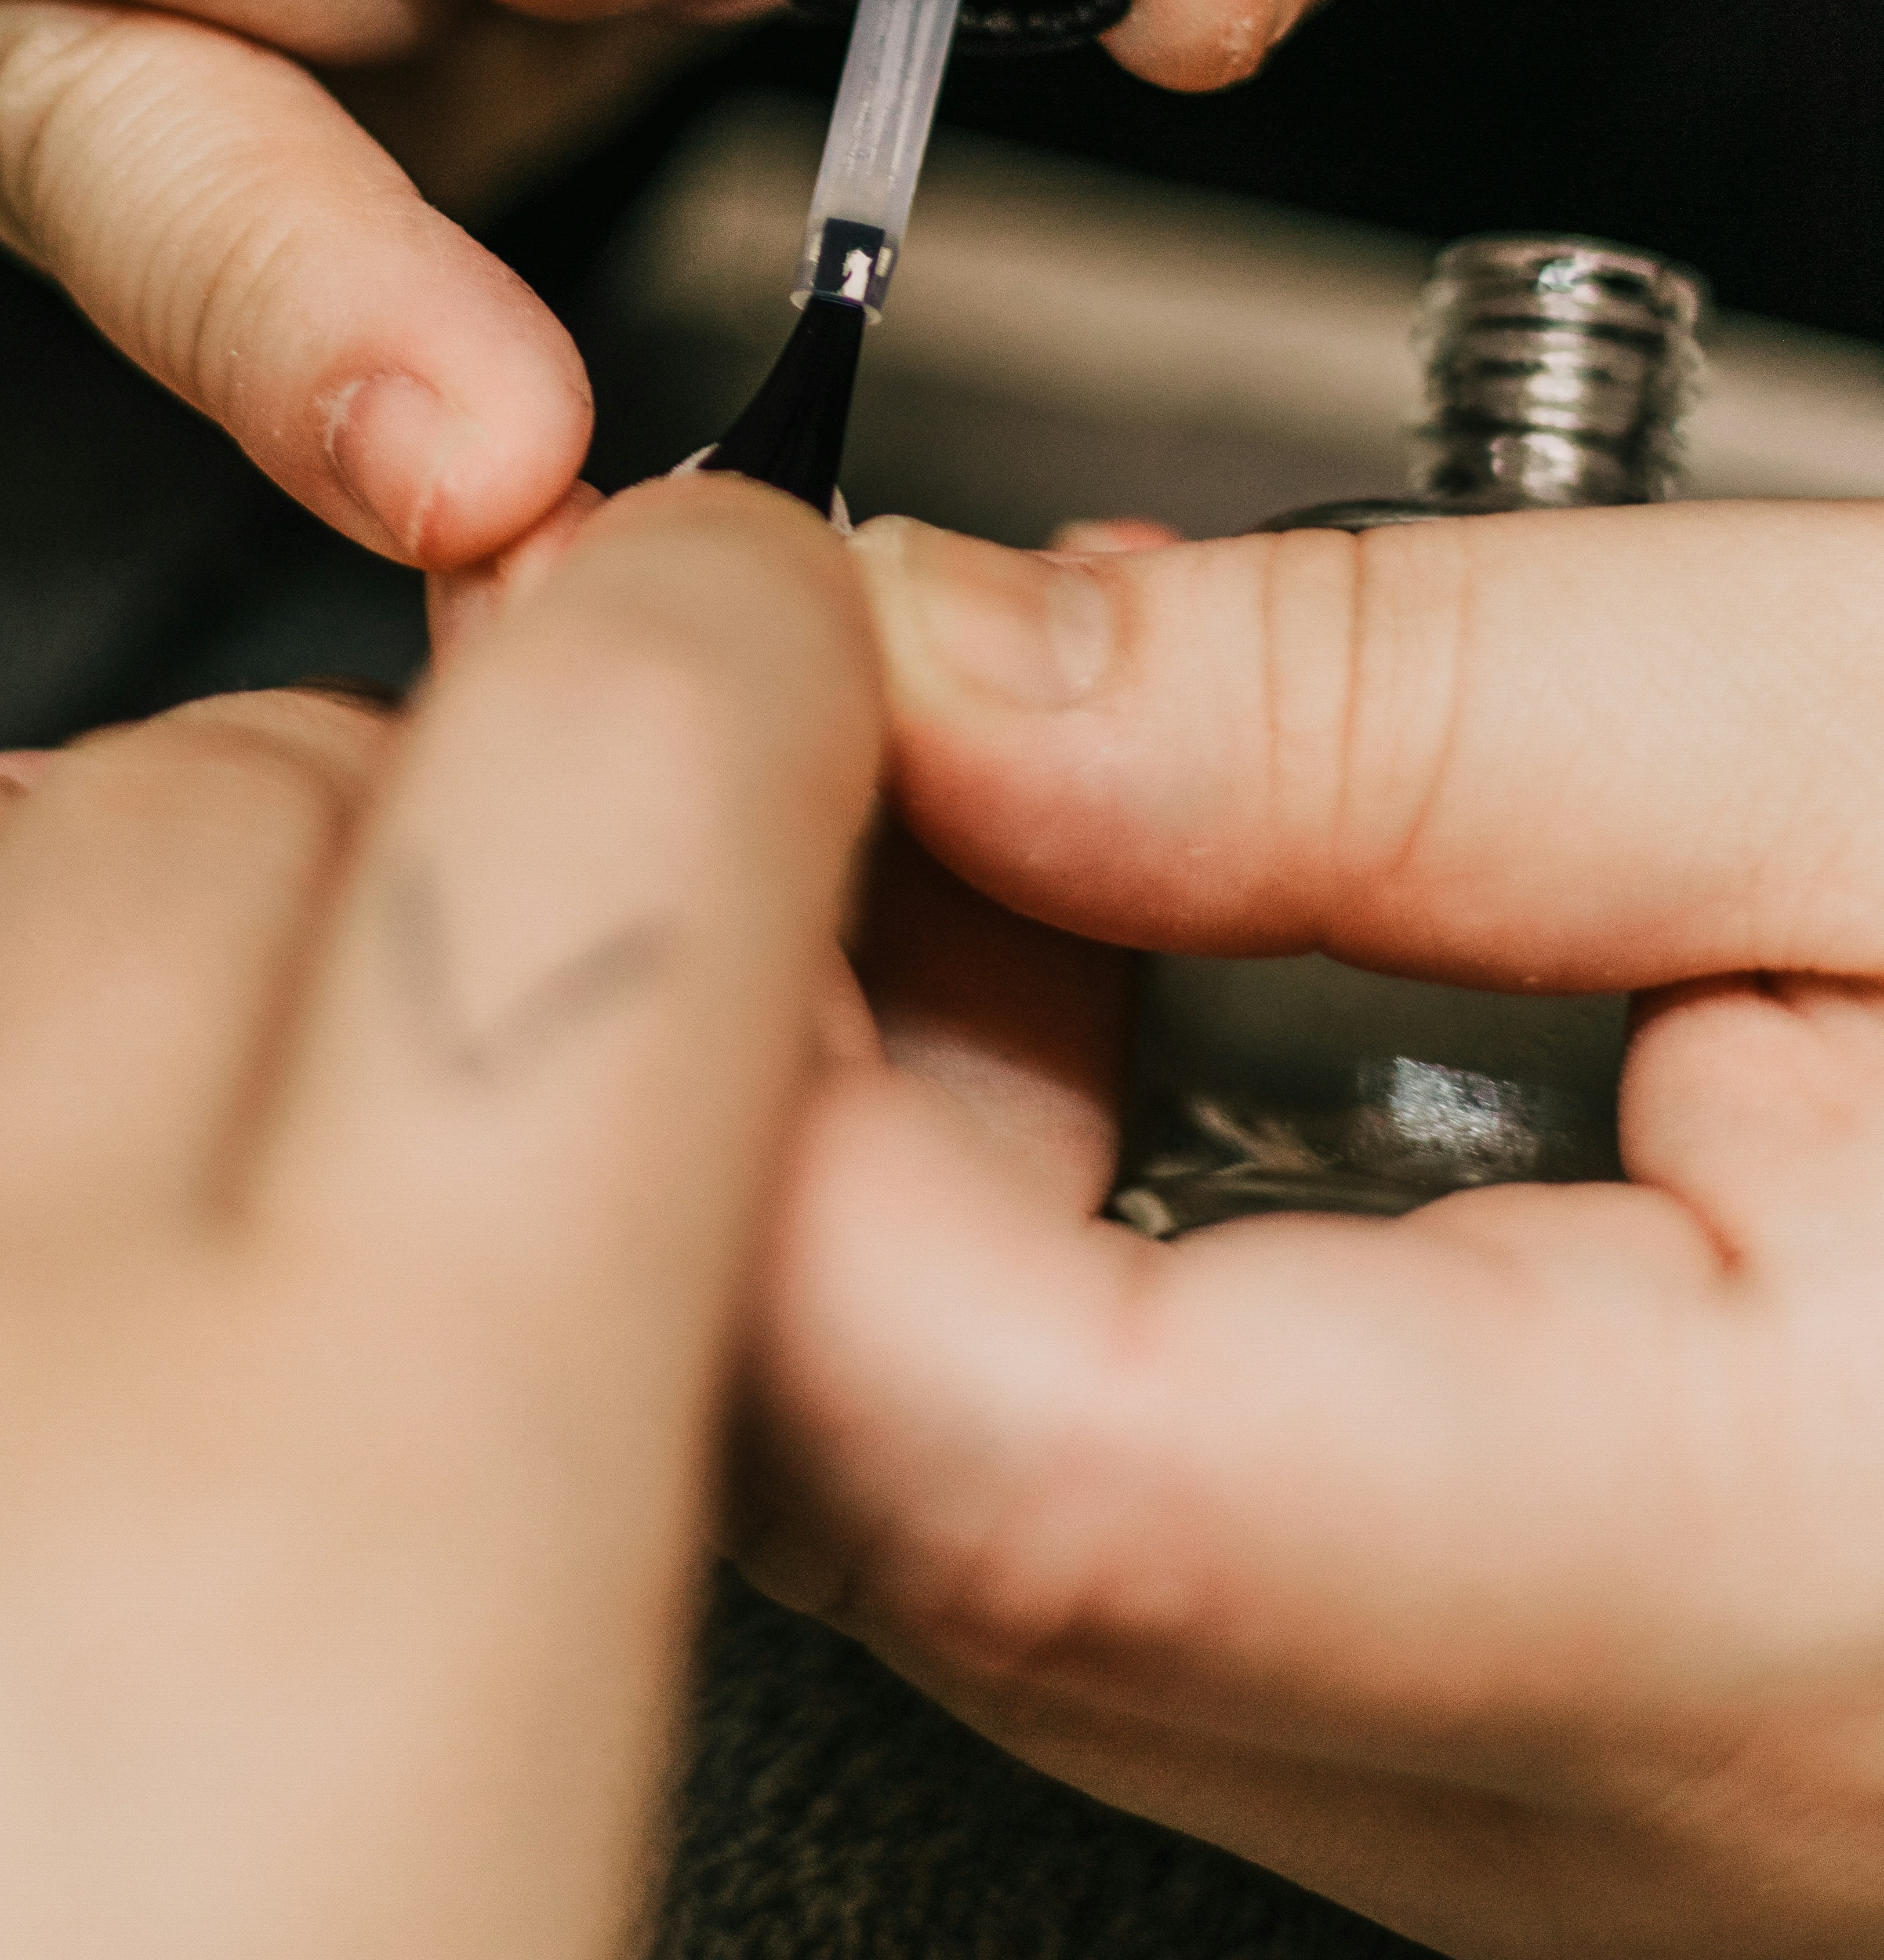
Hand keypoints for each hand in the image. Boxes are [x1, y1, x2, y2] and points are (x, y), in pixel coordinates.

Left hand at [0, 476, 876, 1957]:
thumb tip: (627, 1312)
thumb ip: (589, 1525)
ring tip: (96, 1107)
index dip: (716, 642)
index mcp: (368, 1537)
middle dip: (385, 842)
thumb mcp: (511, 1902)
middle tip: (411, 1022)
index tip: (740, 640)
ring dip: (56, 901)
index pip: (624, 796)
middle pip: (255, 793)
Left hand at [737, 502, 1883, 1958]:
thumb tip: (957, 658)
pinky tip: (1073, 962)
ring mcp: (1504, 1798)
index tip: (699, 731)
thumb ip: (1397, 709)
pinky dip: (983, 1201)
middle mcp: (1586, 1799)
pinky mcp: (1474, 1716)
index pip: (1028, 1463)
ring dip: (854, 1110)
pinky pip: (1073, 1503)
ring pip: (940, 1509)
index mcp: (1758, 1584)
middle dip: (751, 1052)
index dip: (759, 1073)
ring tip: (968, 781)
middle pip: (908, 1499)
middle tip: (793, 693)